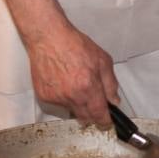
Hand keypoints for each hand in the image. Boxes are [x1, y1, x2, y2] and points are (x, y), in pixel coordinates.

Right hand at [0, 0, 119, 127]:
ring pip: (71, 110)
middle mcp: (72, 96)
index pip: (99, 115)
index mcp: (88, 88)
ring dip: (77, 104)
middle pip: (85, 118)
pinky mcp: (44, 96)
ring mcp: (56, 98)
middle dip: (92, 113)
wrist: (48, 37)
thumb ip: (110, 84)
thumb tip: (114, 101)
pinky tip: (63, 81)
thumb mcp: (102, 60)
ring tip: (75, 84)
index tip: (107, 120)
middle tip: (94, 102)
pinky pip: (58, 103)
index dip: (105, 120)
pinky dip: (63, 97)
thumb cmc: (75, 45)